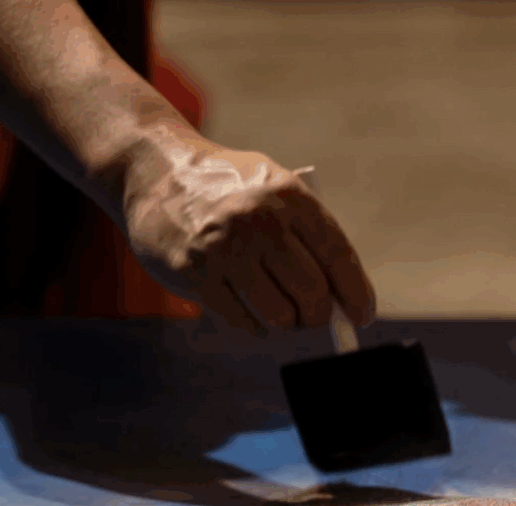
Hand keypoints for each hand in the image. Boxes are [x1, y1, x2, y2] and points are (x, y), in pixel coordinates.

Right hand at [123, 138, 375, 334]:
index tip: (361, 316)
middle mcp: (259, 221)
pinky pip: (243, 322)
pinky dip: (252, 324)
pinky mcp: (194, 274)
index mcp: (288, 196)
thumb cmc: (229, 191)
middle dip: (318, 315)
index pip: (338, 257)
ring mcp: (225, 248)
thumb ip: (308, 238)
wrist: (154, 170)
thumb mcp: (273, 191)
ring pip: (279, 316)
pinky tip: (245, 304)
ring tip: (275, 306)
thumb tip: (345, 302)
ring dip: (283, 321)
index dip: (356, 294)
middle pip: (312, 294)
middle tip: (313, 318)